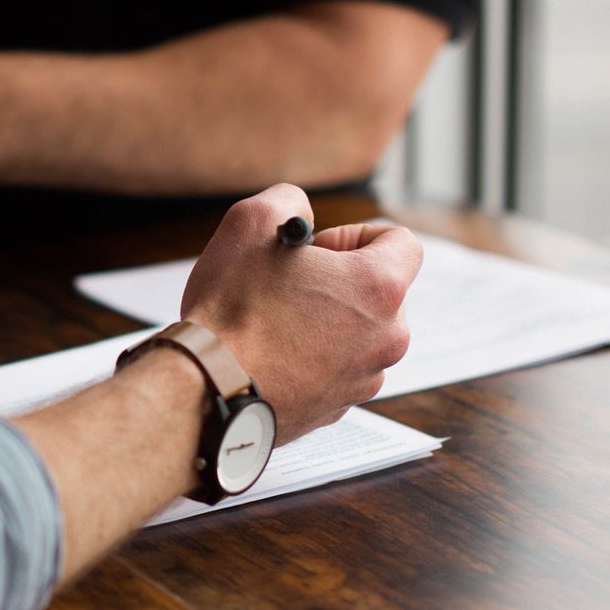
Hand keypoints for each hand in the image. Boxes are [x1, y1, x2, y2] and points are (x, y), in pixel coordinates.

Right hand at [181, 184, 421, 444]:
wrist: (207, 389)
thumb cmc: (231, 309)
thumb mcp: (250, 223)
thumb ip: (288, 201)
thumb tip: (299, 214)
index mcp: (378, 288)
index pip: (402, 242)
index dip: (356, 235)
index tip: (318, 250)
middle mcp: (386, 337)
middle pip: (379, 292)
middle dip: (338, 282)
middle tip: (289, 285)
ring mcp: (364, 378)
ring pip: (356, 334)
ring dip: (324, 321)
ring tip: (273, 322)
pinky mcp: (338, 408)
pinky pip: (335, 370)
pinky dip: (310, 358)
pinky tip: (268, 354)